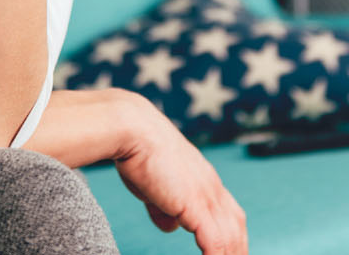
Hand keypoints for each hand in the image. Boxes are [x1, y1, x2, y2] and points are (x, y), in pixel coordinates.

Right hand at [115, 93, 247, 254]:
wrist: (132, 128)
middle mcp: (210, 186)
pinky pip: (216, 245)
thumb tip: (171, 225)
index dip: (232, 233)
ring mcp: (206, 195)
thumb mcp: (152, 183)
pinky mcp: (196, 206)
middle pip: (237, 226)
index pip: (229, 211)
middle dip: (237, 248)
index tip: (229, 249)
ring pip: (231, 238)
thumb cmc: (136, 147)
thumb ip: (163, 206)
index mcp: (203, 177)